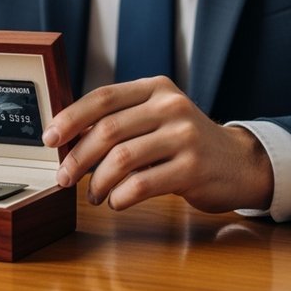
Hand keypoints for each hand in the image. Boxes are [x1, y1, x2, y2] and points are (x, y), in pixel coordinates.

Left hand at [41, 76, 273, 212]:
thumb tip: (67, 139)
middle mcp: (171, 106)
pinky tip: (116, 202)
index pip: (102, 98)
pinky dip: (120, 197)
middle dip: (77, 157)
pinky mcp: (193, 168)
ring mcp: (185, 136)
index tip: (49, 139)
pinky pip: (142, 184)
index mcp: (155, 88)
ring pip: (121, 158)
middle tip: (63, 177)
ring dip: (96, 181)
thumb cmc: (186, 142)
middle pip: (107, 129)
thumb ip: (119, 121)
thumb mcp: (156, 118)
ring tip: (92, 195)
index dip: (70, 118)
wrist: (241, 163)